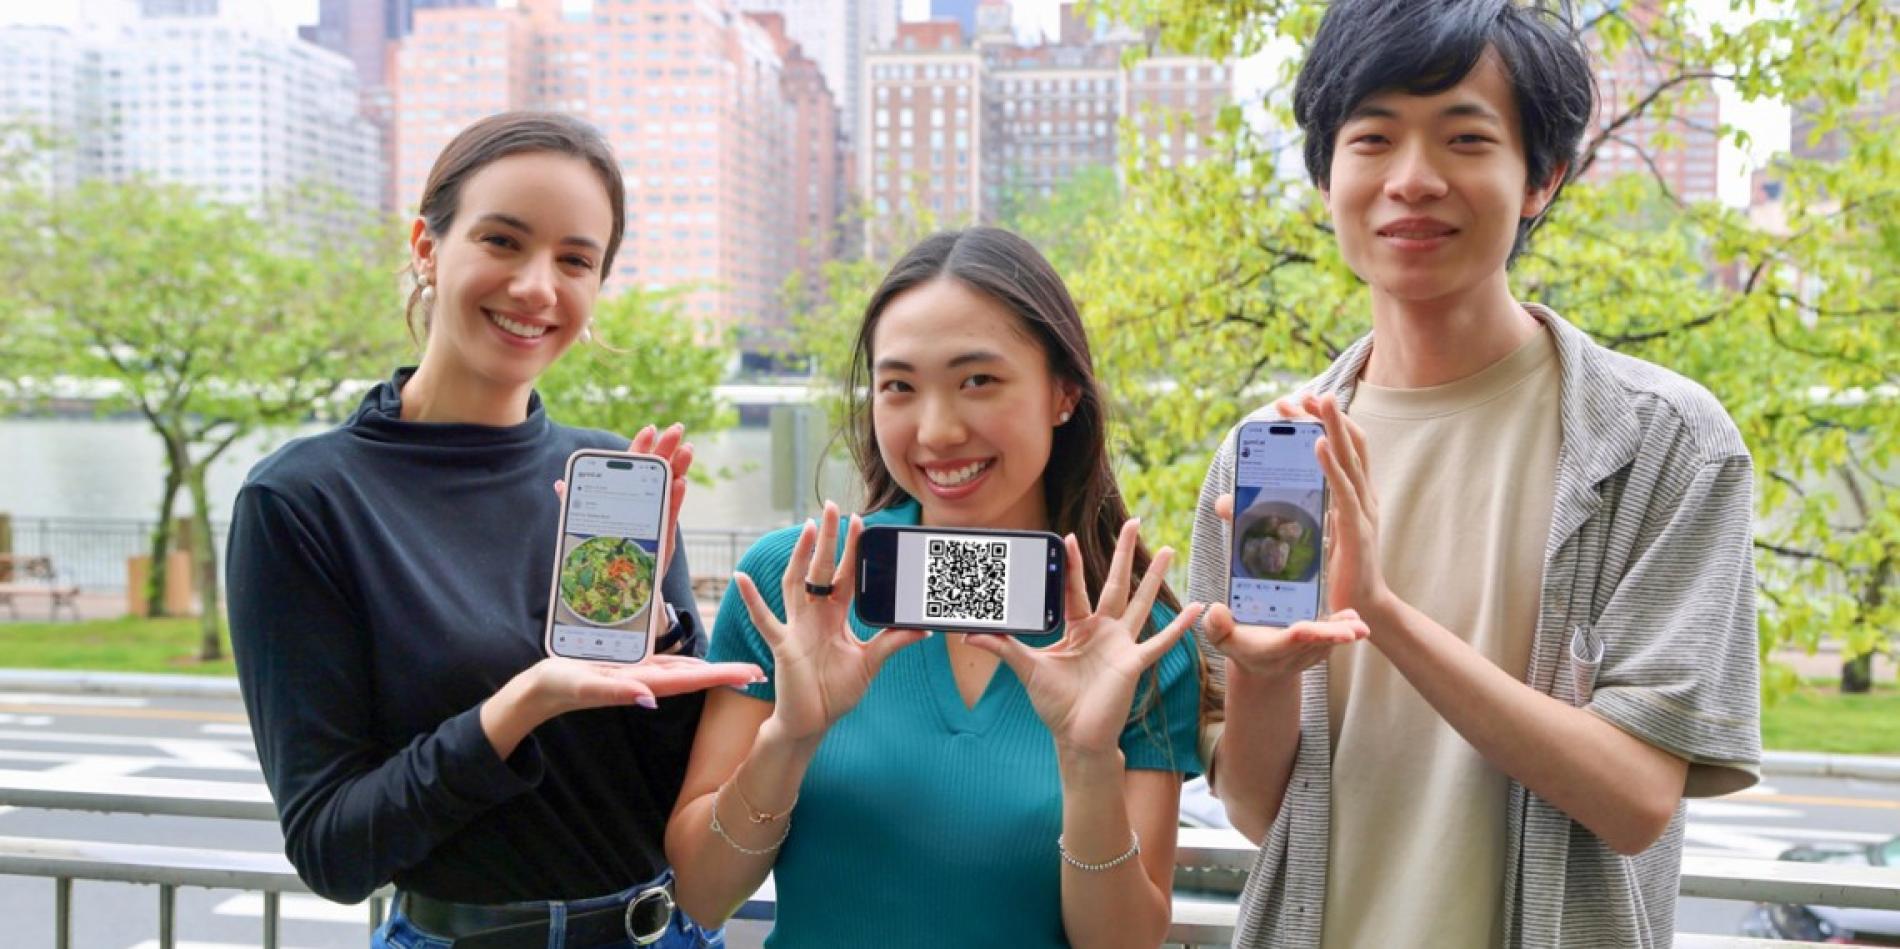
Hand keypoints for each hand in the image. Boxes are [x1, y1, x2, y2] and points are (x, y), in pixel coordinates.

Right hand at [526, 654, 765, 715]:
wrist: (538, 691)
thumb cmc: (557, 686)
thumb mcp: (583, 686)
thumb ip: (615, 692)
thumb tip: (650, 699)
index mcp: (642, 684)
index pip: (692, 680)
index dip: (722, 676)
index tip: (752, 675)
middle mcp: (647, 682)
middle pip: (696, 677)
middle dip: (728, 674)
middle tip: (762, 672)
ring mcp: (639, 677)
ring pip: (685, 673)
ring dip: (714, 671)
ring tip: (743, 669)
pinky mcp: (629, 671)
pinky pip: (666, 668)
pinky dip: (688, 665)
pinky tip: (702, 665)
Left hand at [554, 423, 693, 566]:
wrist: (620, 582)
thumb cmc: (605, 550)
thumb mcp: (587, 524)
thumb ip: (576, 504)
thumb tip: (560, 485)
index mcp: (627, 494)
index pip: (635, 465)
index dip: (642, 446)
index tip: (650, 428)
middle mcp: (644, 501)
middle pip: (658, 470)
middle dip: (667, 448)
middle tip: (677, 428)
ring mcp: (656, 515)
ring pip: (670, 487)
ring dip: (678, 467)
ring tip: (686, 450)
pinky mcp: (664, 534)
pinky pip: (670, 512)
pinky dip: (675, 497)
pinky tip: (680, 483)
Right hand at [733, 502, 927, 743]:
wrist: (813, 722)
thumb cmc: (836, 692)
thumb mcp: (870, 663)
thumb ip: (892, 643)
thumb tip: (922, 628)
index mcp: (834, 617)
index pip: (844, 576)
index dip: (851, 550)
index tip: (860, 522)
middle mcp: (814, 616)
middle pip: (820, 570)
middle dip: (827, 539)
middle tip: (832, 507)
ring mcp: (796, 627)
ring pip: (796, 583)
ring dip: (800, 555)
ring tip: (806, 527)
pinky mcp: (783, 645)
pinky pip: (765, 619)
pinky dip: (752, 599)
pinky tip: (741, 578)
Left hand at [966, 520, 1203, 756]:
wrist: (1076, 738)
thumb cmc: (1055, 704)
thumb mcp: (1026, 668)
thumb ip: (1003, 646)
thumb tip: (969, 632)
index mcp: (1078, 628)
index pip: (1075, 588)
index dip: (1072, 565)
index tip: (1068, 537)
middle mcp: (1103, 631)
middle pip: (1116, 583)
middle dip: (1125, 553)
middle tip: (1134, 521)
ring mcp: (1122, 645)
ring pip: (1141, 603)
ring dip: (1155, 578)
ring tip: (1169, 551)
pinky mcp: (1134, 663)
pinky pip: (1160, 642)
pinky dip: (1180, 626)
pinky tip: (1198, 609)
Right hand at [1206, 490, 1368, 684]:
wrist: (1256, 666)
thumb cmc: (1237, 644)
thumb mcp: (1220, 637)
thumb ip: (1216, 625)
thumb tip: (1216, 609)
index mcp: (1268, 650)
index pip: (1288, 641)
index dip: (1304, 634)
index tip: (1317, 629)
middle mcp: (1289, 656)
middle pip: (1314, 643)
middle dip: (1334, 636)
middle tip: (1357, 629)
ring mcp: (1304, 657)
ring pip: (1326, 643)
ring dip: (1343, 632)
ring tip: (1357, 620)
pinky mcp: (1314, 652)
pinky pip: (1329, 642)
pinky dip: (1342, 629)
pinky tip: (1352, 617)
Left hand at [1271, 393, 1390, 617]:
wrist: (1357, 613)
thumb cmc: (1329, 575)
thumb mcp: (1297, 539)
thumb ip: (1265, 517)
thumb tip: (1227, 502)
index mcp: (1351, 495)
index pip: (1342, 446)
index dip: (1324, 420)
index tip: (1299, 400)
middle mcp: (1361, 496)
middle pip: (1348, 443)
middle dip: (1324, 415)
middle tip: (1301, 395)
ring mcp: (1363, 511)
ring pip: (1350, 458)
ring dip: (1332, 426)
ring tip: (1316, 401)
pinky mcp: (1357, 530)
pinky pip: (1344, 491)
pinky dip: (1331, 465)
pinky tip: (1317, 445)